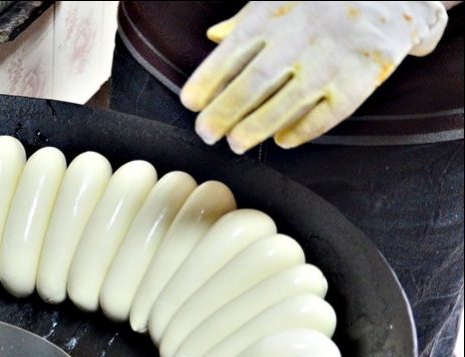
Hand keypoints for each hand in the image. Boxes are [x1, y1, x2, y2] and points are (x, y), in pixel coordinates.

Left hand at [180, 1, 448, 152]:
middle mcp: (300, 38)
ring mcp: (331, 59)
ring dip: (255, 127)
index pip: (230, 55)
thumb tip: (213, 37)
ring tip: (236, 144)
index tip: (190, 105)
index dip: (206, 83)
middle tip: (206, 134)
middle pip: (252, 84)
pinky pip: (326, 113)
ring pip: (285, 103)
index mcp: (273, 17)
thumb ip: (246, 22)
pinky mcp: (361, 77)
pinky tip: (282, 140)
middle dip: (223, 113)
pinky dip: (301, 130)